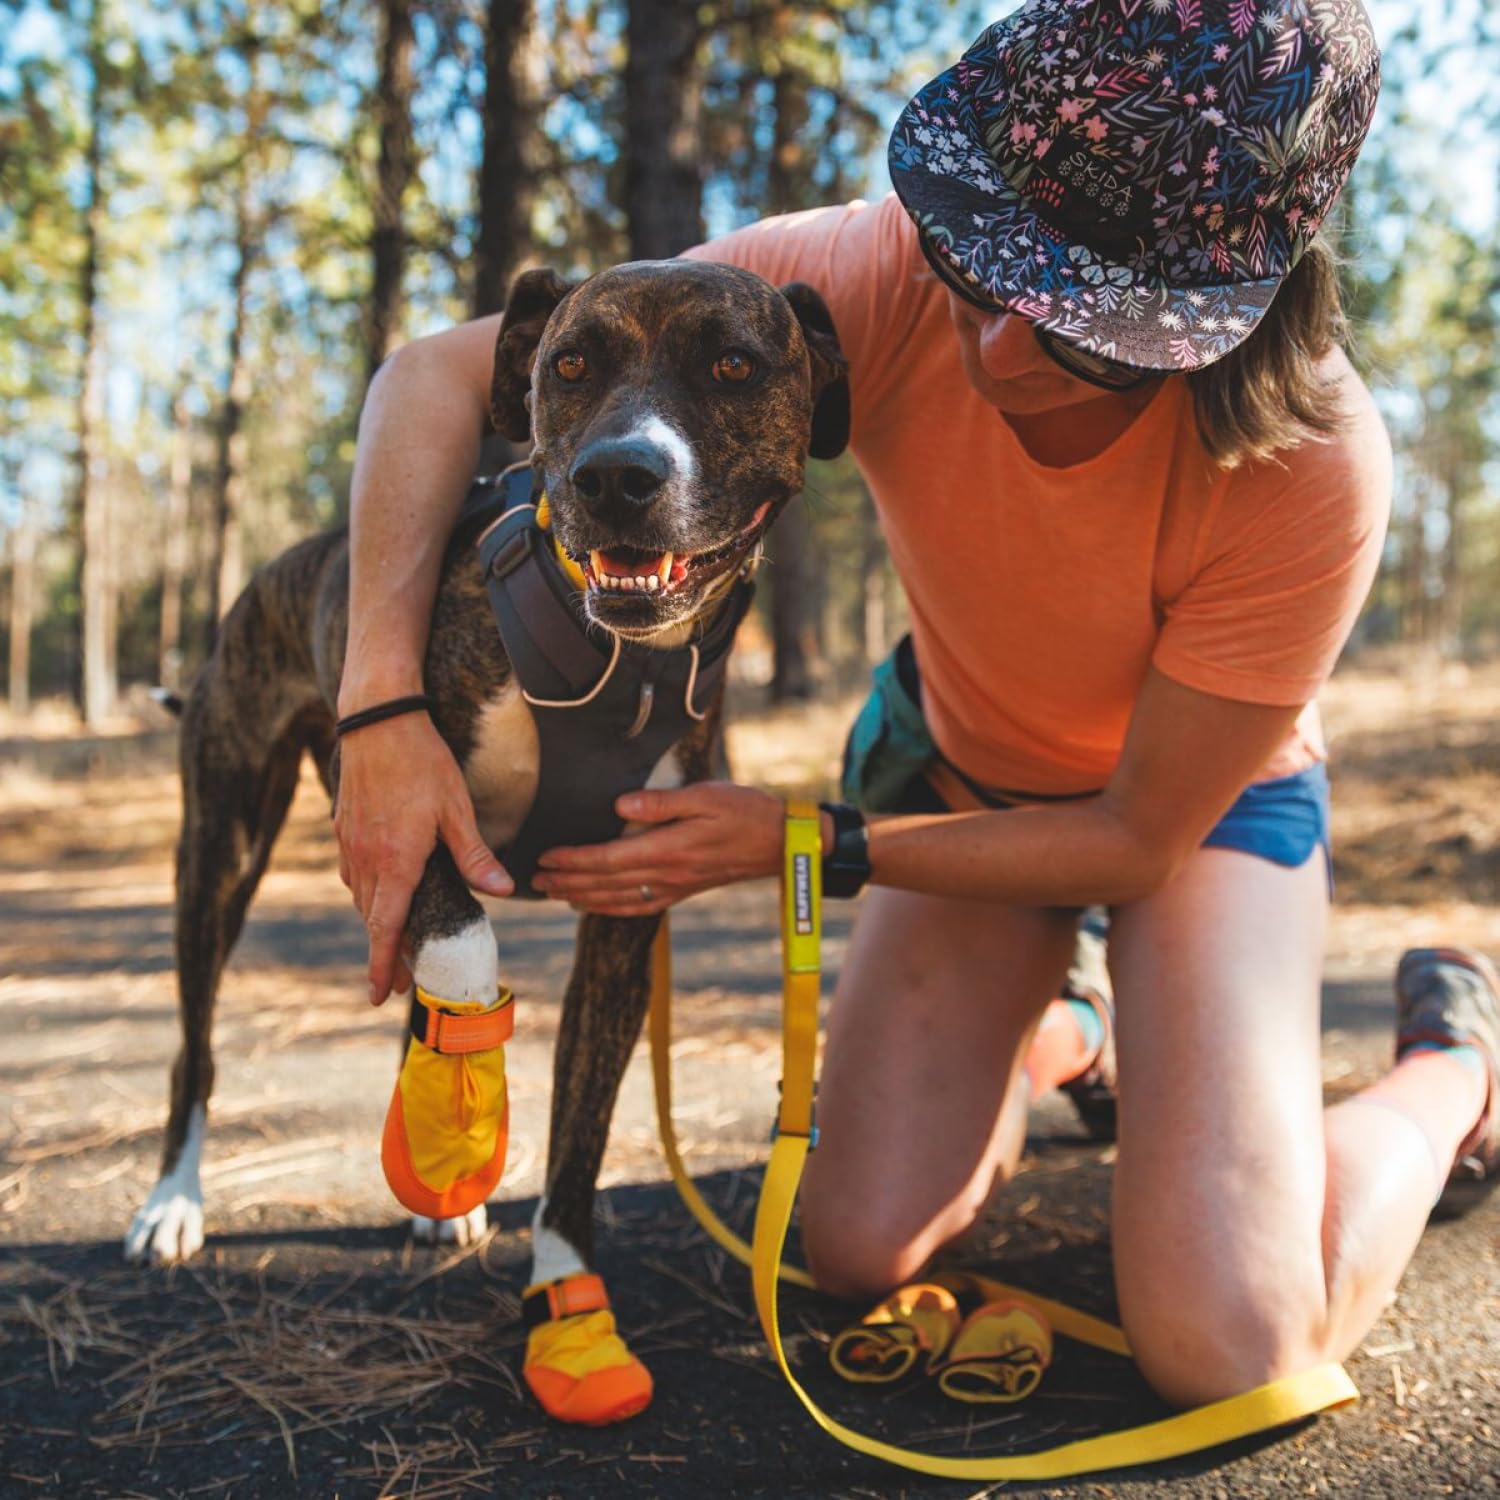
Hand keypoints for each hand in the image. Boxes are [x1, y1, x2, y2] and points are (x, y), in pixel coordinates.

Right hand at [333, 711, 511, 1002]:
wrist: (377, 718)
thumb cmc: (421, 760)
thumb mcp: (456, 808)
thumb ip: (474, 854)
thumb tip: (503, 890)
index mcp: (395, 861)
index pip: (385, 927)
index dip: (383, 964)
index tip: (381, 996)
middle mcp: (366, 859)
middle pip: (373, 919)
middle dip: (387, 952)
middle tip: (404, 980)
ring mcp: (350, 843)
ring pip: (361, 896)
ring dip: (376, 922)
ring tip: (394, 941)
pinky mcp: (344, 827)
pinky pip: (354, 872)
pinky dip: (368, 891)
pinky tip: (381, 889)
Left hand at [533, 782, 785, 914]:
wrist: (781, 841)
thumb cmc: (744, 811)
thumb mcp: (706, 795)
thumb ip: (660, 802)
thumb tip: (619, 804)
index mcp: (668, 849)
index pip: (608, 859)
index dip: (574, 860)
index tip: (547, 857)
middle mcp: (667, 874)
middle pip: (606, 883)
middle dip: (568, 881)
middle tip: (536, 879)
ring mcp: (675, 886)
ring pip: (618, 899)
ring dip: (582, 897)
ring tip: (554, 893)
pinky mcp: (683, 890)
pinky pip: (639, 906)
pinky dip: (611, 908)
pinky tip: (594, 907)